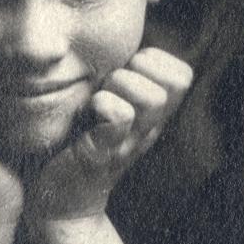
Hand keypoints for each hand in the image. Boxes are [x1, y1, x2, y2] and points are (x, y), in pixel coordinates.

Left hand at [28, 47, 193, 228]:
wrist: (60, 198)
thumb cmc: (76, 142)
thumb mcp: (107, 108)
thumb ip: (120, 82)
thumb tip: (121, 45)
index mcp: (153, 115)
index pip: (183, 74)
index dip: (156, 60)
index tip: (125, 72)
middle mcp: (149, 128)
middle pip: (176, 82)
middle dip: (138, 70)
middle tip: (109, 85)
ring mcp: (130, 143)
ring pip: (152, 97)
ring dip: (119, 87)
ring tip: (96, 101)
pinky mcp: (103, 154)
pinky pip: (120, 115)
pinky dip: (102, 105)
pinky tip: (86, 115)